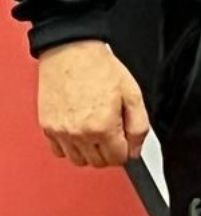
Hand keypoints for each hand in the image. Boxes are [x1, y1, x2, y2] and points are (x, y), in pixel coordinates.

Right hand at [38, 40, 147, 167]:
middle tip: (113, 131)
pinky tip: (79, 130)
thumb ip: (139, 126)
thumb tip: (136, 150)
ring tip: (96, 130)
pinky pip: (59, 151)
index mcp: (103, 127)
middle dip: (109, 151)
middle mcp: (79, 133)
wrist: (71, 53)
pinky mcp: (47, 127)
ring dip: (90, 151)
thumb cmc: (100, 69)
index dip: (126, 149)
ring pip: (78, 161)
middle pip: (98, 162)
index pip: (118, 158)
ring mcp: (60, 132)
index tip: (126, 140)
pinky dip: (70, 146)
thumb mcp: (133, 95)